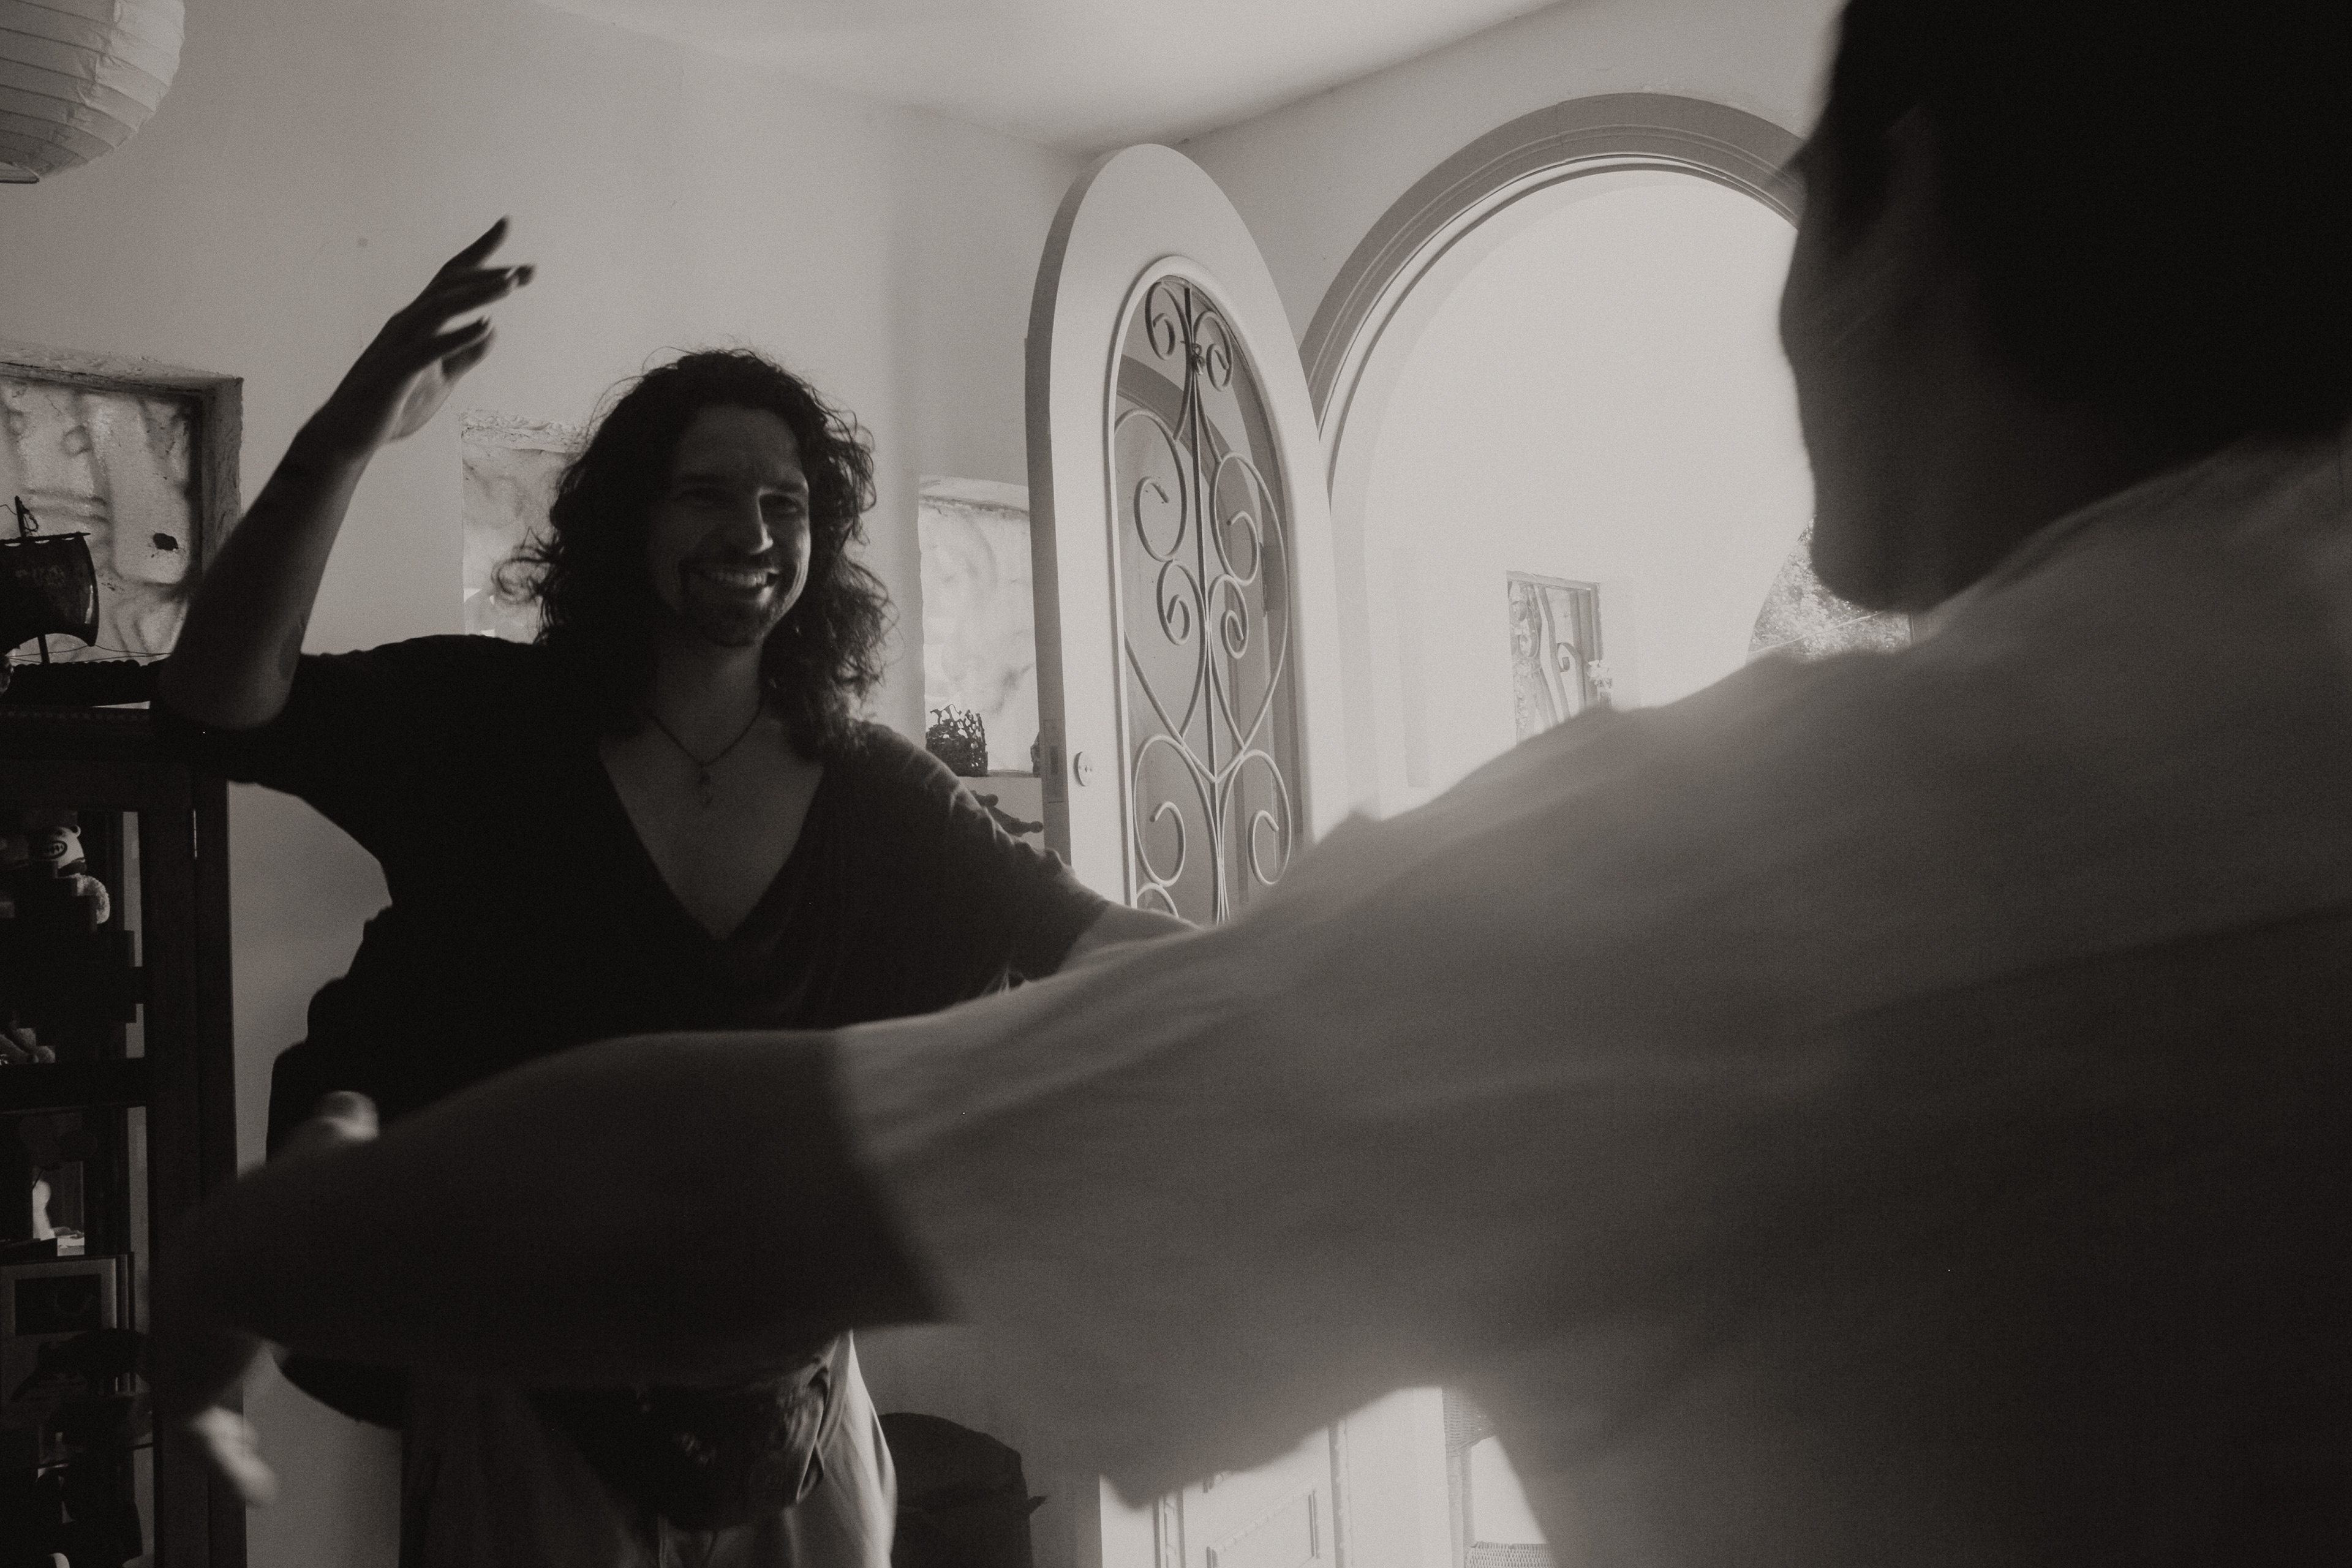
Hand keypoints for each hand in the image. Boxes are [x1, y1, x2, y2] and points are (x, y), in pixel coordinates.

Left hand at [158, 1092, 381, 1507]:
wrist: (272, 1242)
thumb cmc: (308, 1195)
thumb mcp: (328, 1144)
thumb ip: (336, 1129)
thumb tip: (350, 1105)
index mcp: (217, 1236)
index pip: (219, 1271)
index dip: (244, 1291)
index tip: (259, 1315)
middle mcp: (188, 1289)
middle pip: (198, 1335)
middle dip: (221, 1357)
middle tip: (250, 1376)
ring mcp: (179, 1343)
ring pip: (200, 1393)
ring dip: (225, 1422)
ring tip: (251, 1454)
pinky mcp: (185, 1390)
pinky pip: (209, 1442)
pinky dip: (235, 1466)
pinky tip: (263, 1488)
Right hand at [306, 221, 532, 455]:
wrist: (349, 436)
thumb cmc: (392, 405)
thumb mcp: (442, 379)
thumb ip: (465, 355)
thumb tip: (493, 331)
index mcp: (418, 322)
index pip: (452, 279)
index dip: (480, 254)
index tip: (507, 229)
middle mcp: (407, 323)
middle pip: (449, 285)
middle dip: (488, 274)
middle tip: (528, 270)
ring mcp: (399, 344)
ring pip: (439, 308)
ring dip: (477, 294)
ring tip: (511, 285)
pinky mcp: (395, 371)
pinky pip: (429, 348)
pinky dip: (458, 336)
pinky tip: (486, 327)